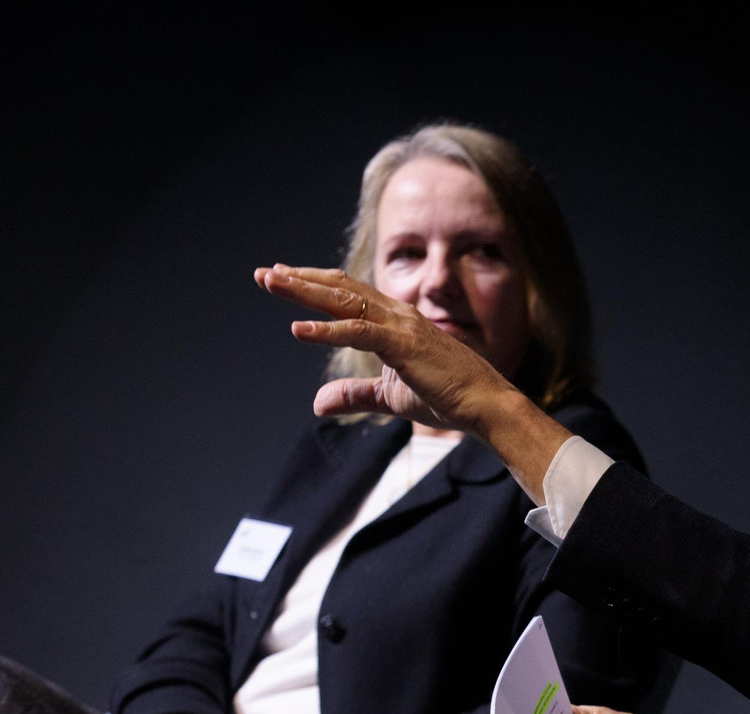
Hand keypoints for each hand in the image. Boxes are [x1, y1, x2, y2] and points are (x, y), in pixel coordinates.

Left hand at [254, 265, 514, 432]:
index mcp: (397, 321)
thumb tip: (318, 403)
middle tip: (264, 273)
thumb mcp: (390, 397)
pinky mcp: (403, 345)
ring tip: (270, 282)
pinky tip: (297, 329)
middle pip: (341, 289)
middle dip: (300, 279)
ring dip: (304, 291)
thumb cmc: (446, 397)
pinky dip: (326, 330)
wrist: (485, 404)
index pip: (350, 295)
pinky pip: (359, 332)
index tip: (285, 277)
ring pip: (344, 302)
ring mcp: (401, 327)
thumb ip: (356, 395)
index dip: (316, 284)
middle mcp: (398, 315)